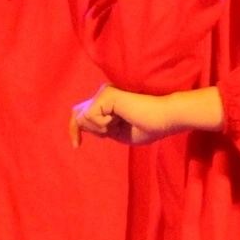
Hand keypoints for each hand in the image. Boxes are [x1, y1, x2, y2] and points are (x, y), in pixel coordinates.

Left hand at [69, 86, 194, 147]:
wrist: (165, 119)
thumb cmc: (148, 127)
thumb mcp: (118, 133)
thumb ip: (101, 128)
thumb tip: (80, 123)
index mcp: (107, 103)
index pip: (82, 113)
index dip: (75, 129)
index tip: (77, 146)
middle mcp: (104, 95)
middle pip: (77, 114)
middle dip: (84, 130)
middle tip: (106, 135)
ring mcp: (104, 93)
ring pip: (83, 118)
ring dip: (100, 129)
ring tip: (120, 124)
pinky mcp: (106, 94)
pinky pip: (90, 116)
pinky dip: (103, 125)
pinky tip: (120, 119)